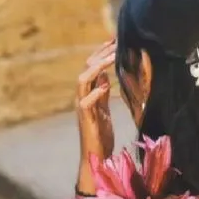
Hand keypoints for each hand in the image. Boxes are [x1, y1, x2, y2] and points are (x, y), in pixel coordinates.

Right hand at [76, 40, 115, 164]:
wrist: (96, 157)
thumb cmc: (101, 136)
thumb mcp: (103, 110)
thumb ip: (102, 93)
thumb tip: (104, 76)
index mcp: (88, 93)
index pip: (92, 66)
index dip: (102, 52)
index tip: (116, 40)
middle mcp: (82, 97)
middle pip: (86, 68)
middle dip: (101, 54)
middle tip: (116, 43)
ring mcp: (82, 107)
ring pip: (82, 80)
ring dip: (97, 67)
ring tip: (112, 58)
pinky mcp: (85, 119)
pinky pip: (85, 102)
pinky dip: (95, 93)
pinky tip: (106, 86)